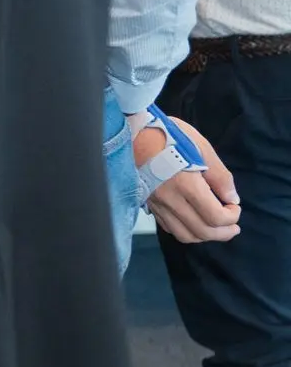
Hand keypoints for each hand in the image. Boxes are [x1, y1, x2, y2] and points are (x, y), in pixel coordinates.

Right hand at [136, 117, 241, 243]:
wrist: (132, 131)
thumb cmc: (169, 134)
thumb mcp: (200, 146)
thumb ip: (220, 175)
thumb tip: (232, 198)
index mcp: (187, 185)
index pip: (216, 217)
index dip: (232, 217)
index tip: (234, 205)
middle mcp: (171, 200)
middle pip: (203, 232)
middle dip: (224, 232)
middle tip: (233, 224)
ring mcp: (158, 204)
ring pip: (185, 235)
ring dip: (205, 235)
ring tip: (215, 227)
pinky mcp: (149, 203)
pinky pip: (169, 227)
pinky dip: (186, 230)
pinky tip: (193, 220)